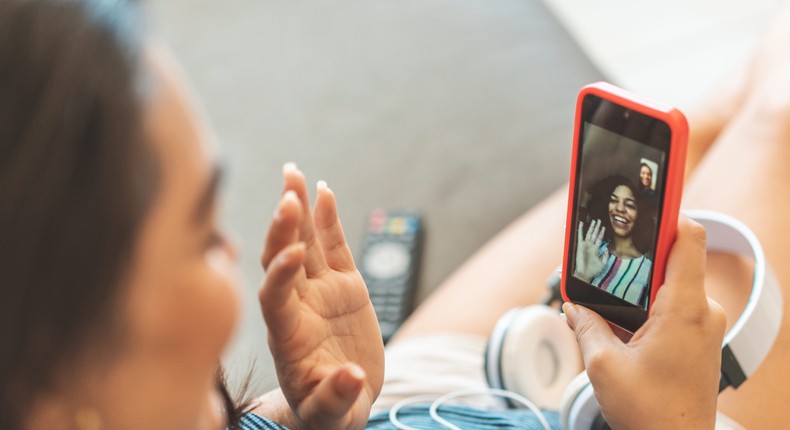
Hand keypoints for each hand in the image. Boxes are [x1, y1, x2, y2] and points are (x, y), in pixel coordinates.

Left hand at [258, 163, 383, 429]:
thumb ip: (336, 398)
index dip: (281, 273)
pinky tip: (324, 190)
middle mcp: (298, 305)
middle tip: (288, 196)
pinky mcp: (344, 286)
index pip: (275, 296)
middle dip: (284, 229)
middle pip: (282, 260)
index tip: (294, 254)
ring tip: (294, 174)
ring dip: (298, 210)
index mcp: (288, 336)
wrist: (345, 399)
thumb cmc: (329, 412)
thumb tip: (351, 378)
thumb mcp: (330, 414)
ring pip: (305, 243)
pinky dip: (328, 220)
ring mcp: (320, 292)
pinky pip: (334, 247)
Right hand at [564, 216, 725, 428]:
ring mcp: (704, 326)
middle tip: (606, 254)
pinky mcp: (698, 340)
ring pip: (669, 286)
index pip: (688, 239)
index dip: (669, 212)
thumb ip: (586, 324)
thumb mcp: (602, 363)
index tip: (650, 191)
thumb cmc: (649, 411)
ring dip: (638, 288)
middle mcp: (703, 312)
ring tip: (606, 299)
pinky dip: (647, 306)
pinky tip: (621, 322)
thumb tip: (573, 306)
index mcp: (685, 309)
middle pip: (673, 260)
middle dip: (637, 256)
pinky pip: (674, 307)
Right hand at [574, 219, 608, 282]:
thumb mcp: (604, 263)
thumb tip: (606, 247)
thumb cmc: (593, 270)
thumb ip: (606, 255)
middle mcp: (590, 246)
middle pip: (595, 234)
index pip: (599, 239)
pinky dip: (580, 229)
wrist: (585, 274)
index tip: (604, 227)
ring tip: (594, 221)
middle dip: (597, 227)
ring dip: (591, 227)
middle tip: (599, 221)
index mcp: (595, 250)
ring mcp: (585, 245)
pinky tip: (581, 224)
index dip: (602, 233)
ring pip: (589, 233)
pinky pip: (580, 235)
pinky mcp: (580, 245)